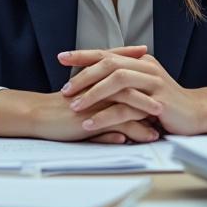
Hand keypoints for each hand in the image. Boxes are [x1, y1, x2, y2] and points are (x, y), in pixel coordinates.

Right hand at [0, 49, 162, 142]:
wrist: (37, 115)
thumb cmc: (59, 109)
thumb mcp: (83, 100)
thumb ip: (102, 100)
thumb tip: (118, 107)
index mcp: (98, 79)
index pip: (124, 69)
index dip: (139, 67)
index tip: (156, 70)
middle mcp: (100, 87)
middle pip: (133, 86)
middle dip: (152, 96)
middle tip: (168, 106)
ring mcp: (97, 101)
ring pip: (129, 105)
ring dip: (146, 118)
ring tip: (160, 129)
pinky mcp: (92, 118)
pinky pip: (118, 124)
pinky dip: (133, 132)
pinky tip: (144, 138)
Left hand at [59, 47, 206, 135]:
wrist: (195, 114)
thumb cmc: (163, 102)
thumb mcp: (142, 86)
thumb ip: (123, 79)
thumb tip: (93, 76)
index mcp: (140, 61)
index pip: (107, 54)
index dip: (83, 54)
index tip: (61, 57)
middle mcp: (146, 67)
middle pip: (109, 64)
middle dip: (84, 75)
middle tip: (64, 89)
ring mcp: (153, 83)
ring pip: (117, 82)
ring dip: (92, 95)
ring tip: (74, 106)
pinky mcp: (157, 102)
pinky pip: (126, 108)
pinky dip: (106, 116)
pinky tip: (90, 124)